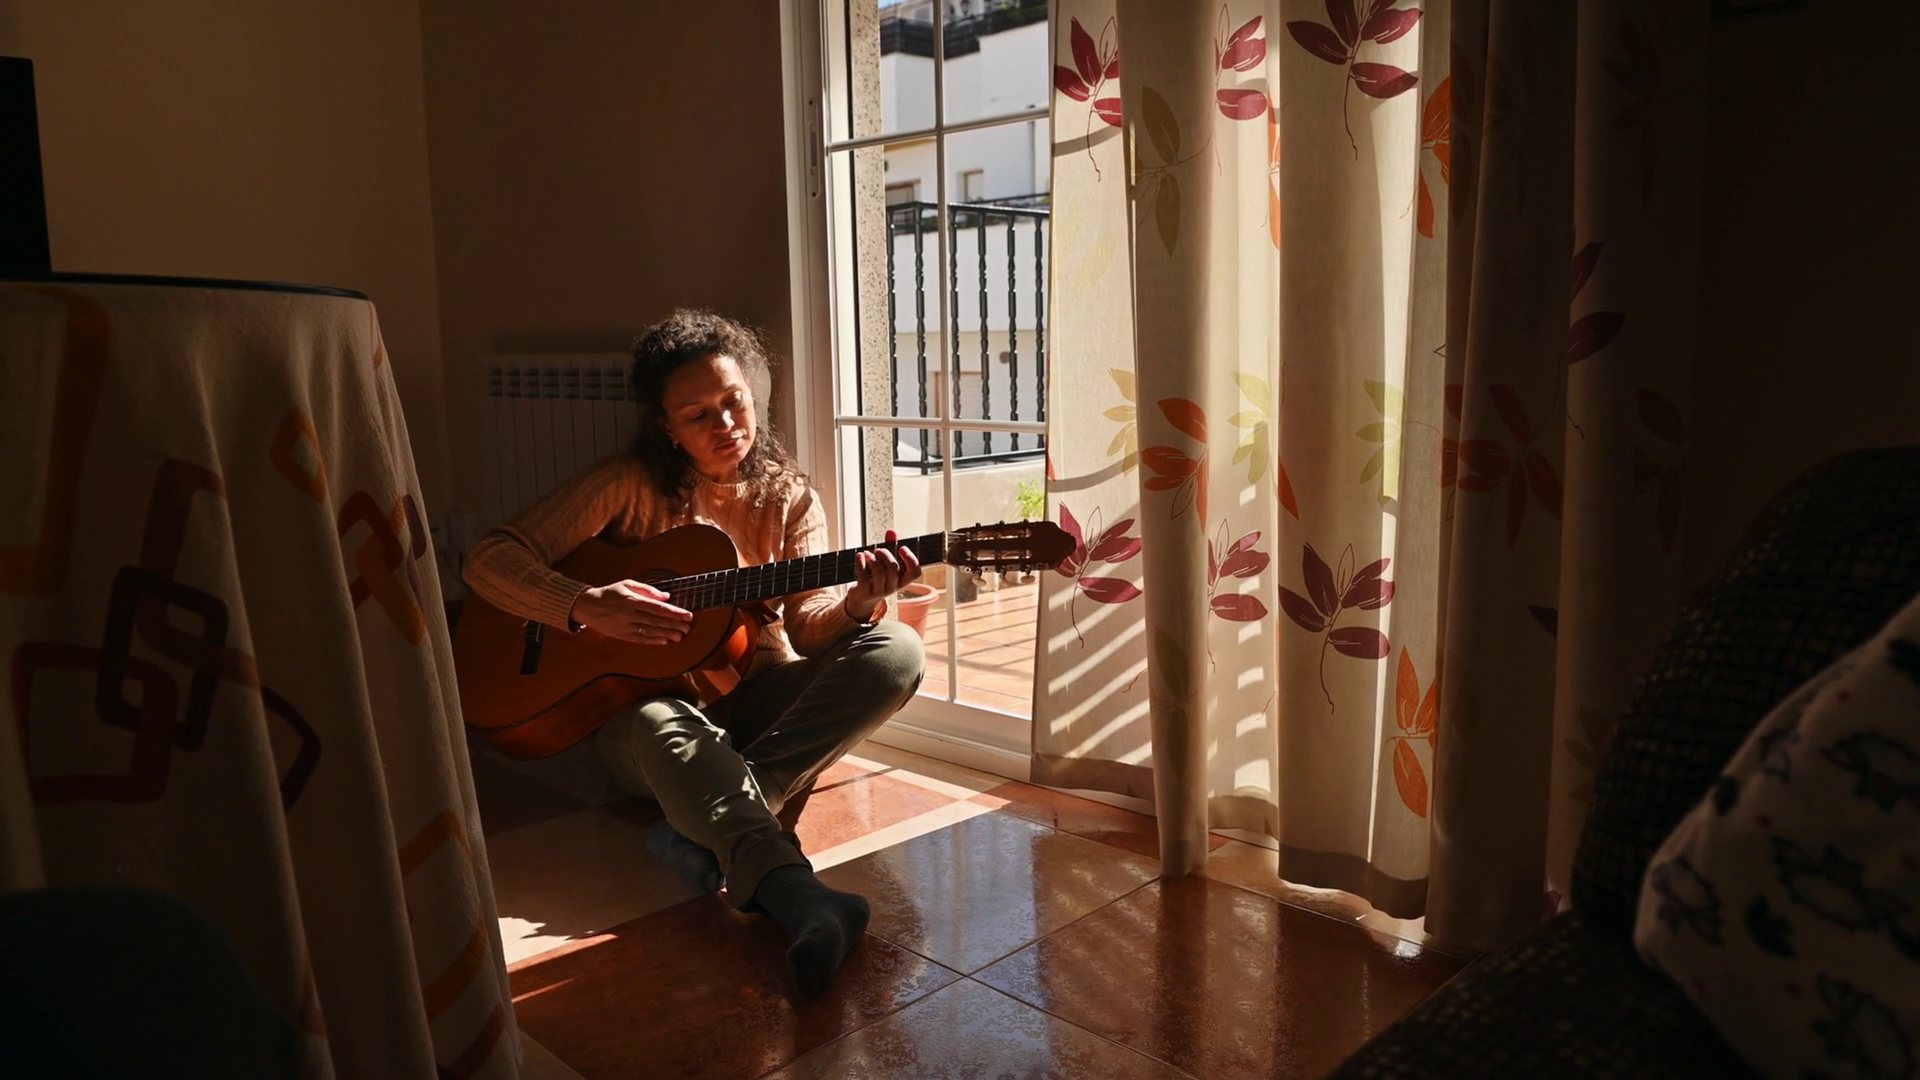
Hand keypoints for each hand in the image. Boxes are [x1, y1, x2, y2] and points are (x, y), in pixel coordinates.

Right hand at [570, 579, 692, 644]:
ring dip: (667, 634)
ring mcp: (625, 626)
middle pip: (656, 621)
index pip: (658, 608)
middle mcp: (629, 614)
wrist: (587, 606)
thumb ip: (648, 590)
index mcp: (632, 600)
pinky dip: (653, 641)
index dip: (675, 612)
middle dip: (674, 625)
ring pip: (650, 631)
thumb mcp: (627, 584)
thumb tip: (666, 596)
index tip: (688, 615)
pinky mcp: (621, 635)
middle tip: (688, 627)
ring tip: (680, 636)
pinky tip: (664, 641)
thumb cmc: (610, 593)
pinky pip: (640, 639)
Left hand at [844, 530, 921, 622]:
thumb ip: (890, 546)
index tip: (902, 548)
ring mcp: (879, 592)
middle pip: (894, 569)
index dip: (911, 560)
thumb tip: (892, 531)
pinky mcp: (865, 592)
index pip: (915, 573)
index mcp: (902, 580)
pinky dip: (860, 563)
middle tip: (878, 550)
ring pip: (879, 572)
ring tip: (867, 553)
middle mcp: (893, 587)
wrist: (861, 599)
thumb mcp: (884, 563)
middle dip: (885, 555)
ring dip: (872, 559)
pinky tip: (859, 556)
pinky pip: (863, 576)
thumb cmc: (875, 577)